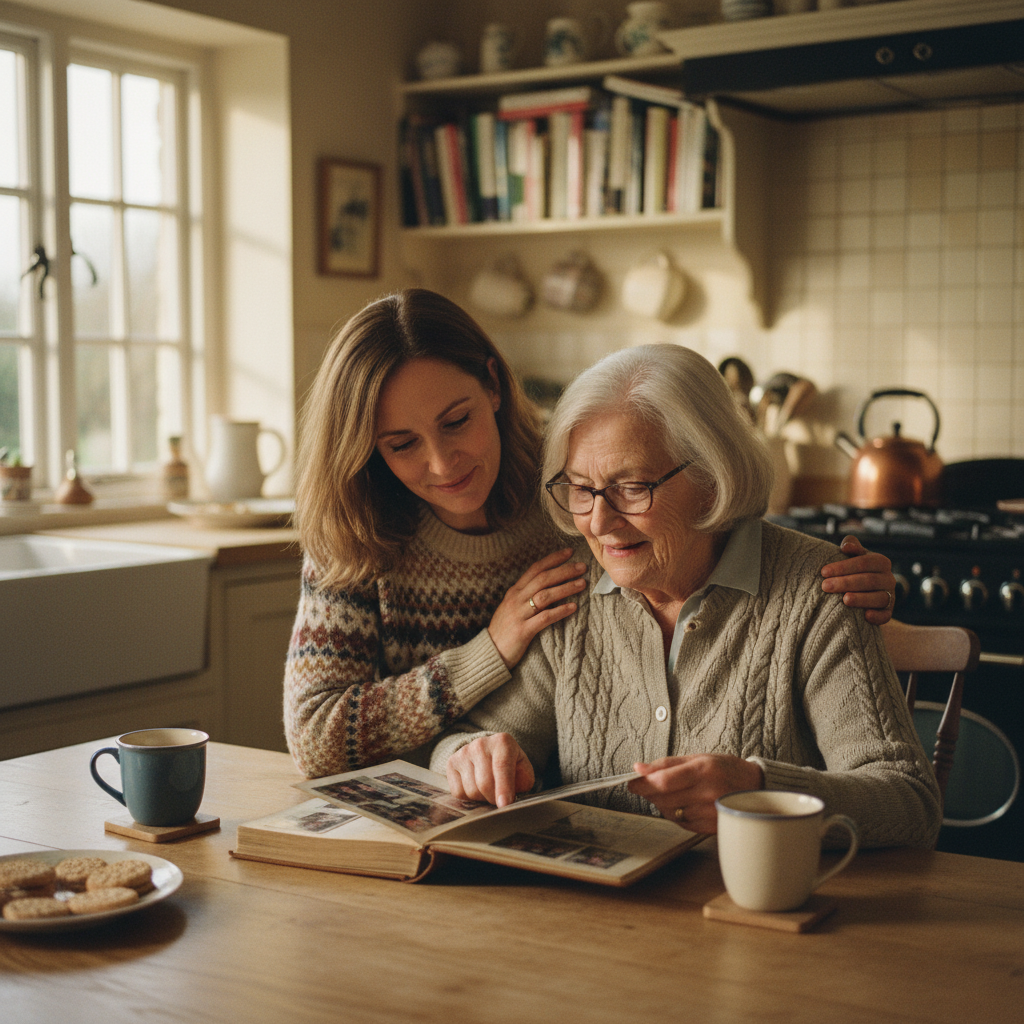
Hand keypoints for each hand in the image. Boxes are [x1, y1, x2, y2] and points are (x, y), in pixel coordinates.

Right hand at [445, 733, 534, 807]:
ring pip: (471, 790)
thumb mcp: (523, 771)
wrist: (488, 752)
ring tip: (488, 791)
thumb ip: (522, 784)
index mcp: (502, 742)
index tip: (504, 805)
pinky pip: (458, 792)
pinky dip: (469, 798)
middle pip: (484, 783)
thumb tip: (509, 801)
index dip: (503, 788)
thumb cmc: (510, 766)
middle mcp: (481, 744)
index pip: (502, 767)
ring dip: (482, 798)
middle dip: (494, 798)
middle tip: (500, 801)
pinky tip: (476, 788)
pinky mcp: (451, 762)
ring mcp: (463, 752)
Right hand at [488, 548, 587, 668]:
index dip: (553, 559)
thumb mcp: (513, 607)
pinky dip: (560, 611)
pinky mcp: (523, 631)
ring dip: (566, 588)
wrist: (489, 653)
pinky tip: (573, 608)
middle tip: (582, 567)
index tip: (570, 552)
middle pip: (543, 579)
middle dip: (564, 571)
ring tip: (582, 584)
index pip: (535, 569)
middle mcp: (516, 599)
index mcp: (514, 591)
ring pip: (545, 595)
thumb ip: (527, 596)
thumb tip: (550, 586)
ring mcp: (519, 614)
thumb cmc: (504, 630)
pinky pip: (544, 618)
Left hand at [628, 754, 763, 833]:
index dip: (642, 784)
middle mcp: (707, 792)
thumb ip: (667, 764)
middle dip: (650, 793)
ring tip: (674, 793)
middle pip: (663, 799)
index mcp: (703, 770)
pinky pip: (682, 823)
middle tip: (648, 786)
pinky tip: (685, 804)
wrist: (758, 788)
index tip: (631, 783)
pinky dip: (676, 814)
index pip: (663, 781)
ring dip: (663, 804)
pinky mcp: (712, 827)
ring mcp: (710, 812)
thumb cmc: (726, 769)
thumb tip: (638, 768)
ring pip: (670, 813)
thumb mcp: (699, 757)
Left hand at [820, 535, 896, 624]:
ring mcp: (890, 596)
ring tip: (844, 600)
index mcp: (881, 562)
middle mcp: (889, 579)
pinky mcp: (888, 612)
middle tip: (825, 586)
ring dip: (861, 599)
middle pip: (869, 580)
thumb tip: (846, 546)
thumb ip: (851, 546)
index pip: (863, 563)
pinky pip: (886, 615)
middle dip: (845, 583)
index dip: (843, 567)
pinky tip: (865, 616)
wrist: (864, 589)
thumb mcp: (854, 556)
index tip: (824, 572)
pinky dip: (877, 616)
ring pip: (879, 598)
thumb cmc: (854, 569)